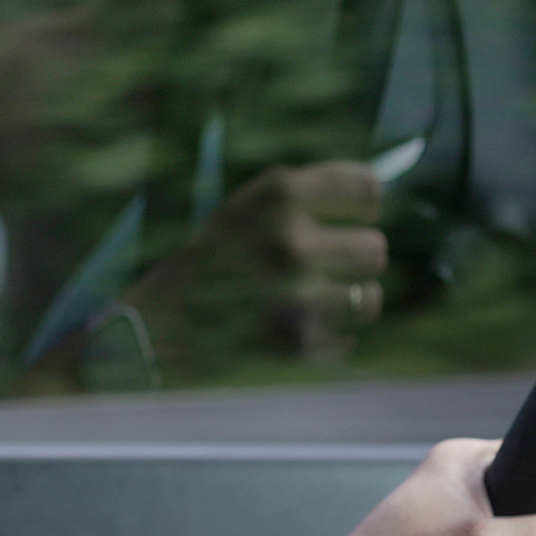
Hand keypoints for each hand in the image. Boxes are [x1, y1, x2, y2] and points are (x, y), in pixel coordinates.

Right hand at [121, 161, 388, 381]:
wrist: (156, 329)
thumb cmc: (207, 263)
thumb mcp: (244, 209)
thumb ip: (306, 195)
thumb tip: (379, 193)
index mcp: (279, 194)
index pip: (369, 192)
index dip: (358, 211)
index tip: (339, 222)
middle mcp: (291, 239)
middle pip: (375, 249)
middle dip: (349, 262)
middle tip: (313, 272)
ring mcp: (298, 294)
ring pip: (370, 297)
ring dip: (345, 303)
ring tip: (307, 303)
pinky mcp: (300, 343)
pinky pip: (348, 337)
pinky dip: (326, 339)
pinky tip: (289, 331)